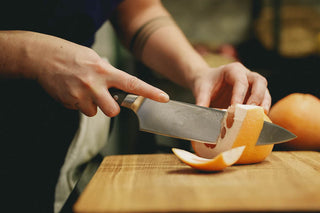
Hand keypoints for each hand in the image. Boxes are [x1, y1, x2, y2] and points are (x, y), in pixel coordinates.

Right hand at [32, 34, 168, 116]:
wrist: (44, 57)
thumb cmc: (72, 56)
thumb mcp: (94, 59)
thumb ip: (108, 73)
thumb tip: (120, 85)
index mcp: (105, 71)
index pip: (132, 83)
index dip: (150, 92)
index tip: (163, 98)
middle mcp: (95, 84)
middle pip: (112, 110)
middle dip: (110, 108)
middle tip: (103, 99)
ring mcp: (81, 94)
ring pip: (94, 112)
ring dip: (91, 105)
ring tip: (82, 90)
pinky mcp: (69, 101)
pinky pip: (80, 109)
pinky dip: (78, 103)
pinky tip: (72, 90)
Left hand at [192, 62, 270, 112]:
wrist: (208, 82)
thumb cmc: (206, 83)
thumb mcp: (201, 89)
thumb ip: (201, 99)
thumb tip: (201, 111)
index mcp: (233, 70)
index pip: (240, 81)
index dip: (239, 95)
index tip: (235, 108)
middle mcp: (246, 74)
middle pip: (259, 81)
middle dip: (257, 97)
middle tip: (252, 111)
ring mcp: (252, 83)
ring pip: (265, 90)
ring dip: (265, 103)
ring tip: (262, 116)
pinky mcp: (255, 94)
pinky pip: (264, 99)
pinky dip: (263, 108)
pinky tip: (260, 119)